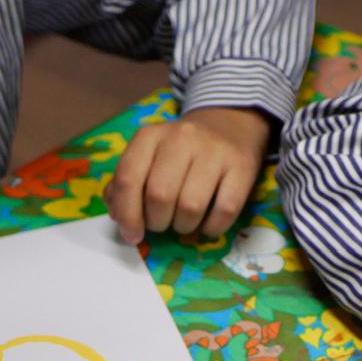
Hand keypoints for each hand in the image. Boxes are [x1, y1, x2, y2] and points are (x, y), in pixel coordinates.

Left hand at [105, 106, 271, 243]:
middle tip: (163, 223)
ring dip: (184, 227)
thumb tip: (119, 216)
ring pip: (191, 207)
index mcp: (150, 136)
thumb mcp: (148, 156)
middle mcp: (181, 138)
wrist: (228, 125)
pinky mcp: (242, 167)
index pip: (128, 179)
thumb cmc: (181, 151)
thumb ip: (127, 183)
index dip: (127, 214)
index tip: (132, 235)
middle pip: (160, 196)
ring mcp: (214, 151)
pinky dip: (212, 228)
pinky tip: (207, 224)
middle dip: (157, 222)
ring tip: (185, 222)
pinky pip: (224, 211)